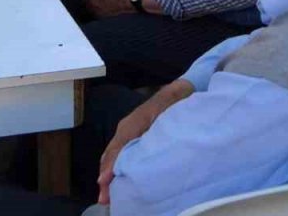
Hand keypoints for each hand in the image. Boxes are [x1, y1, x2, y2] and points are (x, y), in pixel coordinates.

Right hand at [98, 80, 195, 203]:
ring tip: (107, 194)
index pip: (119, 146)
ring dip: (109, 173)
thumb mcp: (167, 108)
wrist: (183, 88)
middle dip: (106, 175)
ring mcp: (129, 130)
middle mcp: (127, 127)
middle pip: (112, 153)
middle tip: (104, 198)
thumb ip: (157, 124)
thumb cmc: (176, 99)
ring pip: (113, 154)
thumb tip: (145, 144)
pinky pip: (119, 152)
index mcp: (133, 122)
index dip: (111, 164)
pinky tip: (116, 179)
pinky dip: (115, 167)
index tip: (105, 181)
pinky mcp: (135, 135)